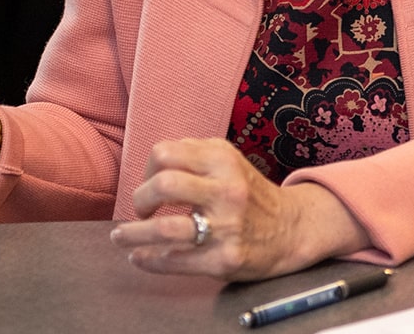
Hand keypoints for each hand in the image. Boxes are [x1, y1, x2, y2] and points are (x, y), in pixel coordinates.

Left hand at [110, 138, 369, 281]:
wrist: (292, 228)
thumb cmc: (250, 194)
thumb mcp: (229, 162)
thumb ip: (193, 156)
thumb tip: (148, 168)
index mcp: (223, 159)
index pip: (165, 153)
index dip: (147, 169)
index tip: (150, 183)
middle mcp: (226, 190)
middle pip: (163, 185)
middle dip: (139, 200)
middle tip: (141, 211)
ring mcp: (226, 226)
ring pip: (164, 228)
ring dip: (132, 235)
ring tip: (121, 237)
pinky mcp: (224, 258)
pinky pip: (173, 260)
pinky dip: (148, 259)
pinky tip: (140, 257)